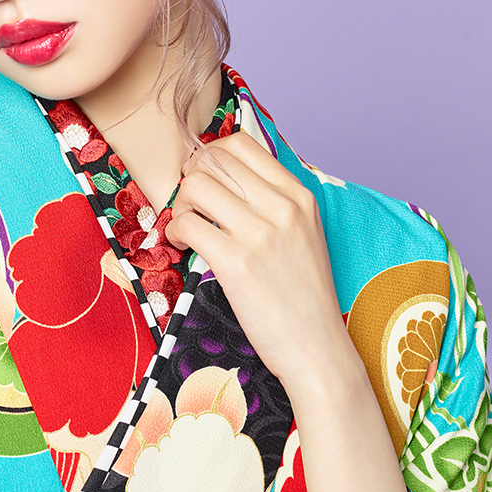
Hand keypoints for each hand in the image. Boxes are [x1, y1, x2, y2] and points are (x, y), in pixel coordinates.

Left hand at [167, 132, 358, 393]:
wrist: (316, 347)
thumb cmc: (304, 295)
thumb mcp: (304, 234)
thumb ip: (273, 202)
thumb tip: (225, 176)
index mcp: (299, 195)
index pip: (241, 144)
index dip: (210, 156)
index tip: (204, 179)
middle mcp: (282, 207)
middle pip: (213, 160)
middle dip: (191, 179)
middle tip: (191, 206)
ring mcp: (260, 233)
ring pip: (195, 186)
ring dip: (181, 204)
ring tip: (187, 227)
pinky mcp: (236, 262)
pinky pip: (187, 224)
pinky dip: (176, 232)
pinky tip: (184, 245)